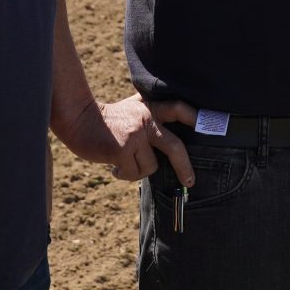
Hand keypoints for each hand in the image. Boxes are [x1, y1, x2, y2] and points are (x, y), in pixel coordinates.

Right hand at [61, 93, 195, 185]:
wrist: (78, 120)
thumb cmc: (106, 119)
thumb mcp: (132, 109)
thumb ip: (150, 119)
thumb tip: (170, 149)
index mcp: (150, 108)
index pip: (178, 108)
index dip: (195, 117)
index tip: (211, 127)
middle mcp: (147, 119)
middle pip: (175, 146)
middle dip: (184, 167)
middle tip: (190, 182)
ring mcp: (136, 134)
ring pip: (150, 166)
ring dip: (137, 169)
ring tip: (122, 160)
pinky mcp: (123, 149)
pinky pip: (133, 173)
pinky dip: (123, 174)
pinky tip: (113, 164)